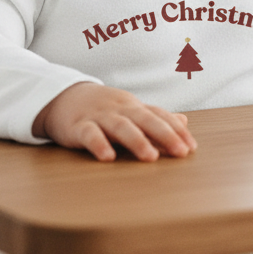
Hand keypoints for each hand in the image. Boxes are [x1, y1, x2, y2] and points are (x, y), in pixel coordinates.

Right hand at [32, 83, 196, 161]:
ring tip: (151, 157)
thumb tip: (184, 121)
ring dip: (137, 141)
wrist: (61, 97)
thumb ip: (155, 117)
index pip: (159, 115)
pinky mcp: (77, 126)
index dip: (176, 130)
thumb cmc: (102, 109)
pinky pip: (89, 134)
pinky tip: (108, 157)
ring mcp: (98, 117)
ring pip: (120, 126)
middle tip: (181, 152)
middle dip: (165, 135)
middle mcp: (119, 109)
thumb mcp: (129, 110)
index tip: (191, 147)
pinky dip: (98, 144)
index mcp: (133, 107)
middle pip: (145, 119)